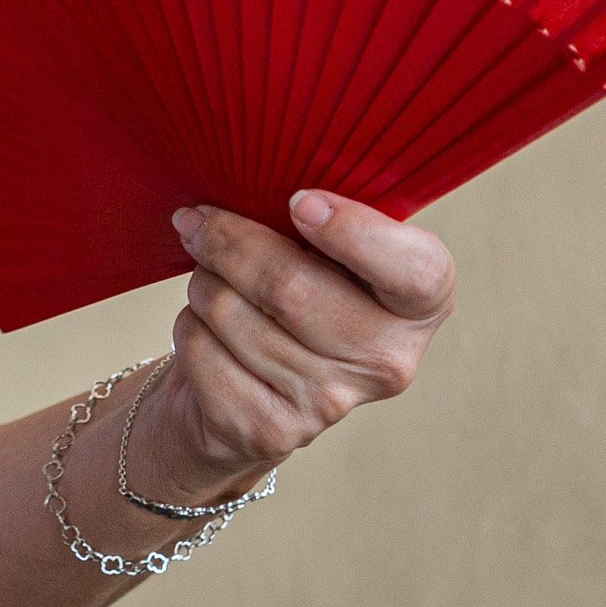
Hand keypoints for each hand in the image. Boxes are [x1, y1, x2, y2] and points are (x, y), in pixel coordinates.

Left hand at [128, 192, 455, 500]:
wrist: (250, 390)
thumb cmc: (294, 290)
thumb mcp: (320, 249)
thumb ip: (313, 215)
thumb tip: (247, 176)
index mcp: (418, 305)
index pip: (416, 272)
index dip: (355, 233)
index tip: (299, 202)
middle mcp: (388, 361)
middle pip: (291, 287)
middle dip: (228, 242)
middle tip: (198, 221)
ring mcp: (331, 404)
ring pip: (231, 312)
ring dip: (203, 284)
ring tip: (211, 283)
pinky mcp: (271, 430)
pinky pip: (200, 348)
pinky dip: (187, 326)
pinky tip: (208, 331)